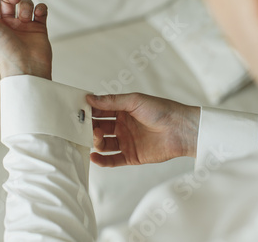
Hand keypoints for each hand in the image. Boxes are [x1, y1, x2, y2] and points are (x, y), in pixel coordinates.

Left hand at [0, 0, 52, 79]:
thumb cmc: (2, 50)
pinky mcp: (39, 28)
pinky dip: (40, 8)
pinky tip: (37, 14)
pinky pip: (41, 10)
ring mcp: (25, 26)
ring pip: (26, 3)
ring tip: (25, 17)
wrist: (25, 67)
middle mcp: (8, 24)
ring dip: (25, 4)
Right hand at [86, 93, 200, 166]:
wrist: (181, 130)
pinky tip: (94, 156)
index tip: (76, 111)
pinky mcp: (131, 156)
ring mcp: (126, 142)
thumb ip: (111, 101)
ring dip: (96, 142)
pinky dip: (102, 160)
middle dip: (89, 128)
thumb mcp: (134, 101)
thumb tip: (89, 98)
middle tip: (80, 127)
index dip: (89, 111)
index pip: (100, 111)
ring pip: (104, 144)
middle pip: (99, 128)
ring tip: (94, 138)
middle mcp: (123, 126)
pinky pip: (112, 160)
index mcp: (123, 110)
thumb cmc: (162, 110)